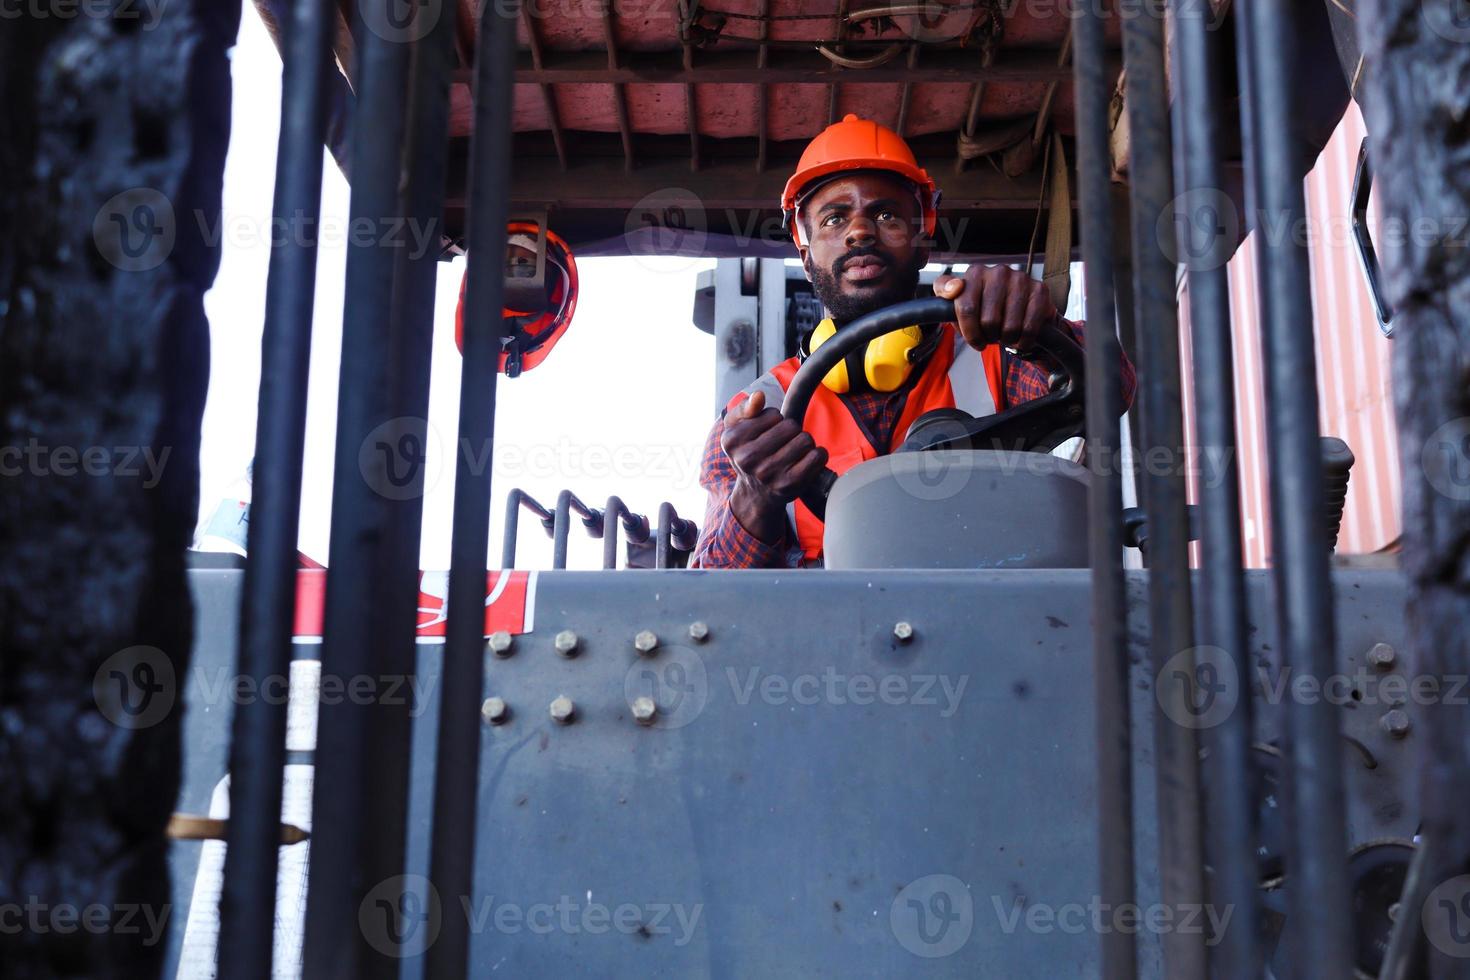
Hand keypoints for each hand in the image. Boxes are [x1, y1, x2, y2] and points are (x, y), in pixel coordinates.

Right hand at [721, 390, 829, 542]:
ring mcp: (769, 473)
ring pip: (806, 439)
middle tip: (782, 444)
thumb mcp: (736, 428)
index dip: (775, 420)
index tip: (767, 432)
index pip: (773, 415)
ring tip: (792, 452)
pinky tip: (805, 460)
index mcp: (732, 440)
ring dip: (803, 442)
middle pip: (791, 426)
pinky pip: (817, 456)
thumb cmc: (749, 453)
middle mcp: (748, 458)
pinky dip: (817, 454)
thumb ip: (745, 407)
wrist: (756, 493)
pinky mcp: (790, 484)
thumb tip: (758, 396)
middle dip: (791, 430)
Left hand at [935, 265, 1056, 351]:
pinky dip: (1023, 341)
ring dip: (1006, 340)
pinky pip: (1029, 328)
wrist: (1020, 307)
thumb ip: (944, 292)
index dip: (970, 332)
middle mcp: (999, 272)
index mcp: (976, 273)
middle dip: (989, 336)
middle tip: (991, 336)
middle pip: (989, 321)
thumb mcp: (957, 301)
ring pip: (1010, 327)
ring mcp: (1021, 279)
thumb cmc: (984, 307)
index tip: (974, 340)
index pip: (967, 308)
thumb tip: (953, 289)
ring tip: (1005, 335)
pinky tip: (1019, 337)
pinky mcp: (1040, 291)